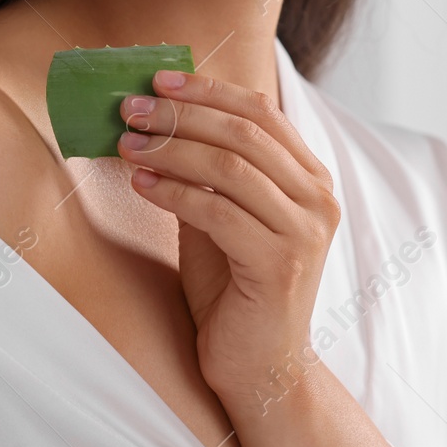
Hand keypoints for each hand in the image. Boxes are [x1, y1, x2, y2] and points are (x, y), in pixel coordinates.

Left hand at [116, 69, 339, 402]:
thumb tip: (155, 115)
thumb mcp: (220, 213)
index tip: (158, 80)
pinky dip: (173, 192)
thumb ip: (205, 168)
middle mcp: (319, 199)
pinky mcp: (280, 265)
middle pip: (244, 132)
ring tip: (127, 143)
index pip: (261, 112)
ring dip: (171, 149)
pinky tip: (140, 183)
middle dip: (182, 114)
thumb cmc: (234, 286)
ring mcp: (304, 232)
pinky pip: (217, 211)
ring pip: (230, 167)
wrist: (259, 366)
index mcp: (311, 178)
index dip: (207, 90)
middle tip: (131, 107)